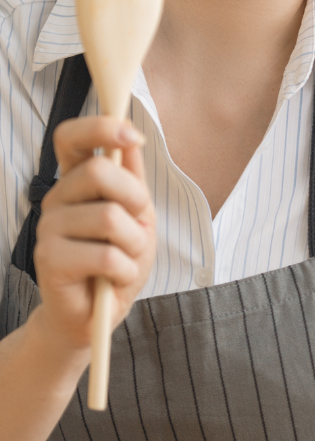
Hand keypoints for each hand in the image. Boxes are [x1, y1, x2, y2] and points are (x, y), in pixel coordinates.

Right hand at [32, 116, 155, 354]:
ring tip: (125, 258)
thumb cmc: (118, 262)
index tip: (131, 134)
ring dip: (134, 243)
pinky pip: (106, 256)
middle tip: (137, 226)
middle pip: (99, 173)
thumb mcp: (138, 216)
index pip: (71, 139)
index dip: (98, 128)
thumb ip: (133, 178)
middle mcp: (57, 200)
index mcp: (76, 183)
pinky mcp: (49, 261)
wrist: (97, 312)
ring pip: (108, 217)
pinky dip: (125, 270)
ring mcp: (49, 229)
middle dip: (135, 199)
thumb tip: (131, 136)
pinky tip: (115, 278)